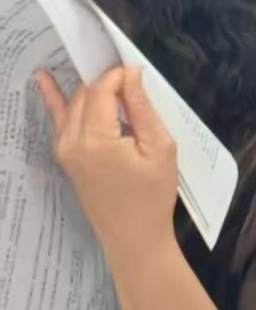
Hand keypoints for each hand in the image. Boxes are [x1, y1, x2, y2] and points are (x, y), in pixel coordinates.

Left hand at [35, 65, 180, 258]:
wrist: (134, 236)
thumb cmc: (153, 195)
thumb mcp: (159, 148)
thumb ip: (142, 109)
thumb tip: (131, 75)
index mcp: (97, 139)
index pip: (102, 90)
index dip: (120, 76)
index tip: (139, 73)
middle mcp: (72, 141)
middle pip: (85, 94)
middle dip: (108, 83)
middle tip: (133, 84)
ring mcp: (64, 150)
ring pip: (73, 104)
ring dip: (91, 91)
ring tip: (110, 81)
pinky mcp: (64, 157)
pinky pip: (58, 120)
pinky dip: (53, 99)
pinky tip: (42, 78)